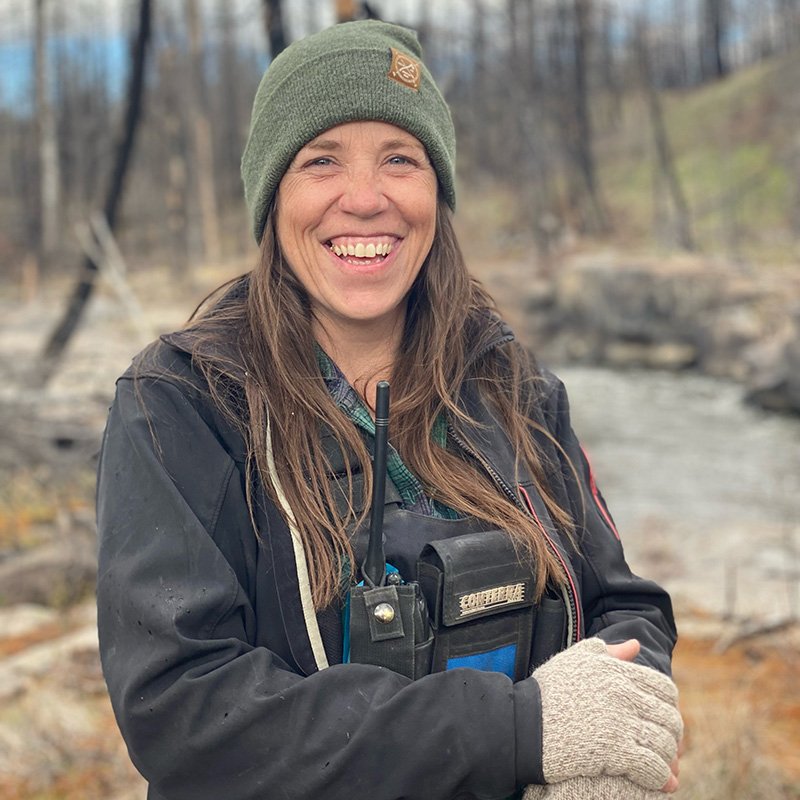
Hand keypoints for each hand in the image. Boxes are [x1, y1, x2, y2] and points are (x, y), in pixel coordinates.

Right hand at [532, 638, 682, 790]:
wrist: (524, 723)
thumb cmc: (547, 691)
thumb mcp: (574, 660)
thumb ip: (607, 651)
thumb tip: (635, 645)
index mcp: (616, 671)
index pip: (663, 688)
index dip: (668, 704)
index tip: (661, 717)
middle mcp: (623, 694)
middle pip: (668, 716)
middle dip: (672, 733)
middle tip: (666, 744)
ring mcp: (620, 723)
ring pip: (664, 743)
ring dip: (668, 757)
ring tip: (664, 765)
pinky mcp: (615, 751)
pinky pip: (652, 765)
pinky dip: (661, 776)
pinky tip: (659, 781)